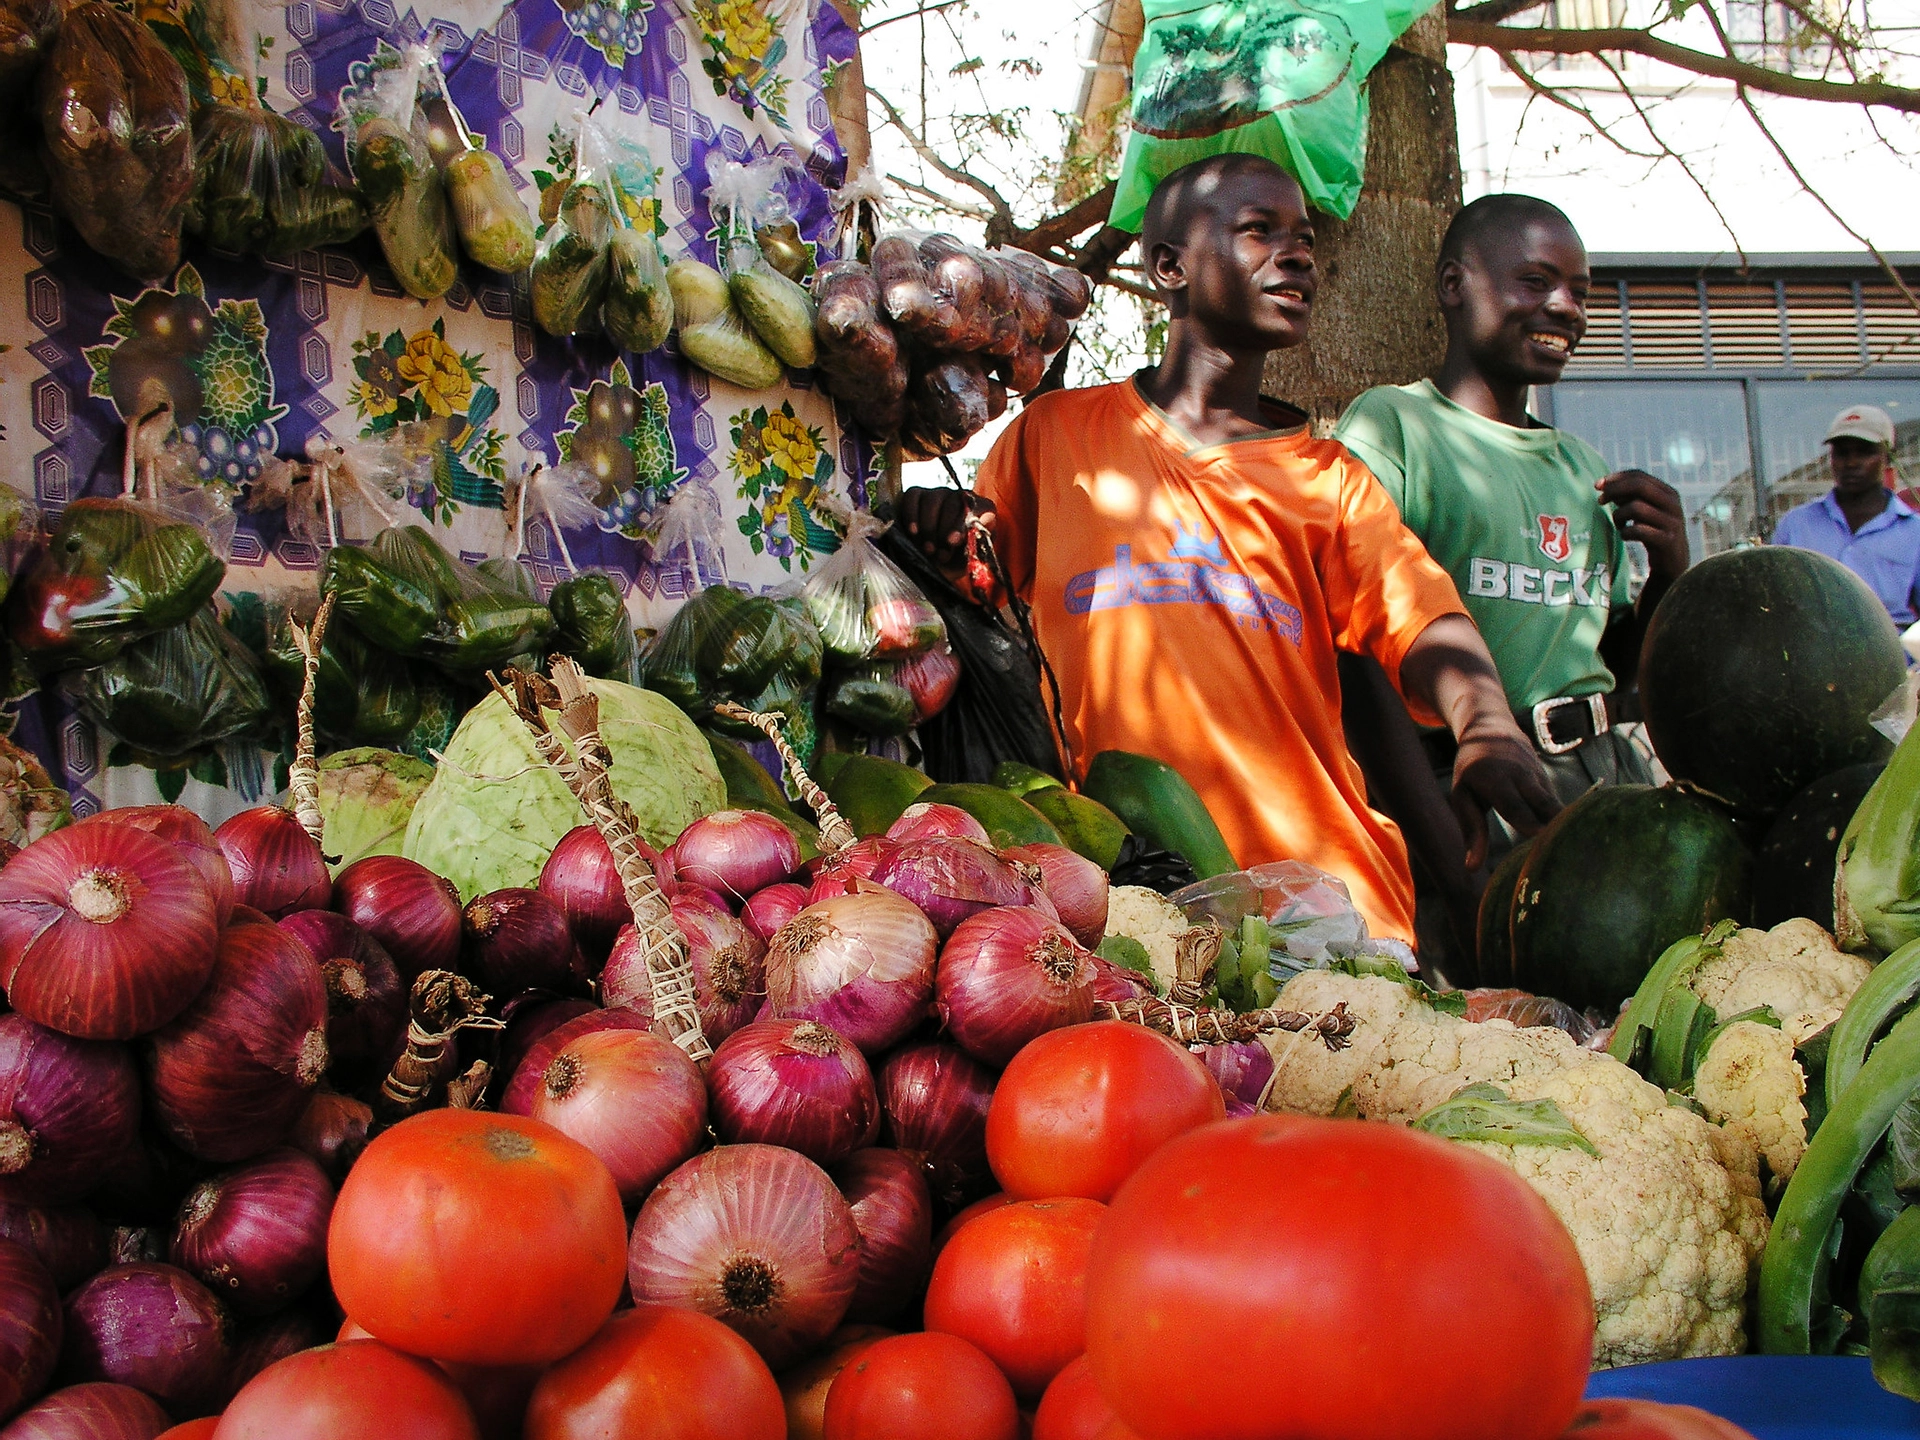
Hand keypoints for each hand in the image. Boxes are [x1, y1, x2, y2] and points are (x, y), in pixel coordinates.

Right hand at [898, 485, 993, 578]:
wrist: (935, 566)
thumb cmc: (957, 560)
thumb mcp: (971, 558)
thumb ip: (977, 544)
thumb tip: (979, 527)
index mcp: (982, 509)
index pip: (979, 507)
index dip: (963, 524)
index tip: (952, 542)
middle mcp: (961, 497)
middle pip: (952, 504)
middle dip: (943, 531)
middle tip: (940, 554)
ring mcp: (938, 493)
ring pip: (932, 502)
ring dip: (928, 528)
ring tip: (928, 550)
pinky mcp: (917, 494)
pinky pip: (913, 498)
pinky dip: (911, 515)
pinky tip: (913, 532)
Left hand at [1448, 718, 1560, 870]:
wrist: (1491, 728)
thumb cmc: (1471, 770)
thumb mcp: (1463, 796)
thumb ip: (1471, 831)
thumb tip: (1471, 868)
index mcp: (1495, 779)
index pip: (1514, 804)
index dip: (1528, 821)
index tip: (1541, 840)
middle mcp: (1522, 775)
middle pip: (1545, 802)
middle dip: (1558, 825)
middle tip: (1570, 851)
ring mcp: (1539, 775)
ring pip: (1556, 804)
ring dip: (1567, 826)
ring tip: (1578, 853)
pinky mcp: (1548, 780)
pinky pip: (1557, 804)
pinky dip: (1564, 822)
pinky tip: (1574, 843)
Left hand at [1597, 469, 1688, 583]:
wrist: (1672, 563)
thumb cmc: (1653, 533)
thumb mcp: (1643, 512)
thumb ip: (1629, 497)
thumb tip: (1605, 485)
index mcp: (1667, 493)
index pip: (1639, 476)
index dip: (1616, 478)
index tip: (1597, 485)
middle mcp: (1672, 504)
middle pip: (1639, 486)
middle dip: (1615, 490)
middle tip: (1600, 501)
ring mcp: (1672, 522)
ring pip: (1637, 507)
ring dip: (1619, 515)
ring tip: (1618, 525)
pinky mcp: (1667, 540)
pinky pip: (1639, 530)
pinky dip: (1626, 532)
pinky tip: (1625, 536)